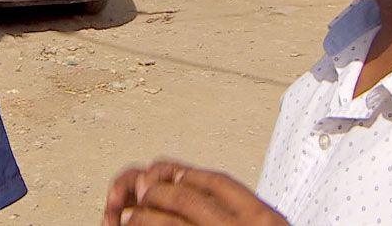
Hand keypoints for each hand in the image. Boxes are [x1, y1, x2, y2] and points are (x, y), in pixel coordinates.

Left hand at [103, 161, 287, 225]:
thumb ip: (246, 217)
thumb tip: (209, 199)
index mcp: (263, 218)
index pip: (219, 182)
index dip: (190, 173)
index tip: (172, 172)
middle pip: (188, 198)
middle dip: (159, 191)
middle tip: (142, 189)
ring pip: (171, 222)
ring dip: (144, 216)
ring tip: (128, 215)